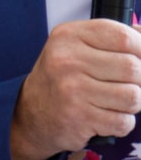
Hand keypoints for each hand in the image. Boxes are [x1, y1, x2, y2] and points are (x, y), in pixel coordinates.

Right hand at [12, 19, 140, 159]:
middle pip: (134, 68)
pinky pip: (123, 121)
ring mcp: (71, 90)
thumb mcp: (78, 46)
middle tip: (127, 85)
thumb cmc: (63, 78)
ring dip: (133, 103)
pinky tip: (106, 117)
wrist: (30, 114)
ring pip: (133, 97)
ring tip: (116, 102)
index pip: (125, 37)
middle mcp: (66, 61)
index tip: (140, 59)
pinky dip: (122, 123)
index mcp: (69, 36)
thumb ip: (113, 38)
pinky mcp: (78, 118)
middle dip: (140, 81)